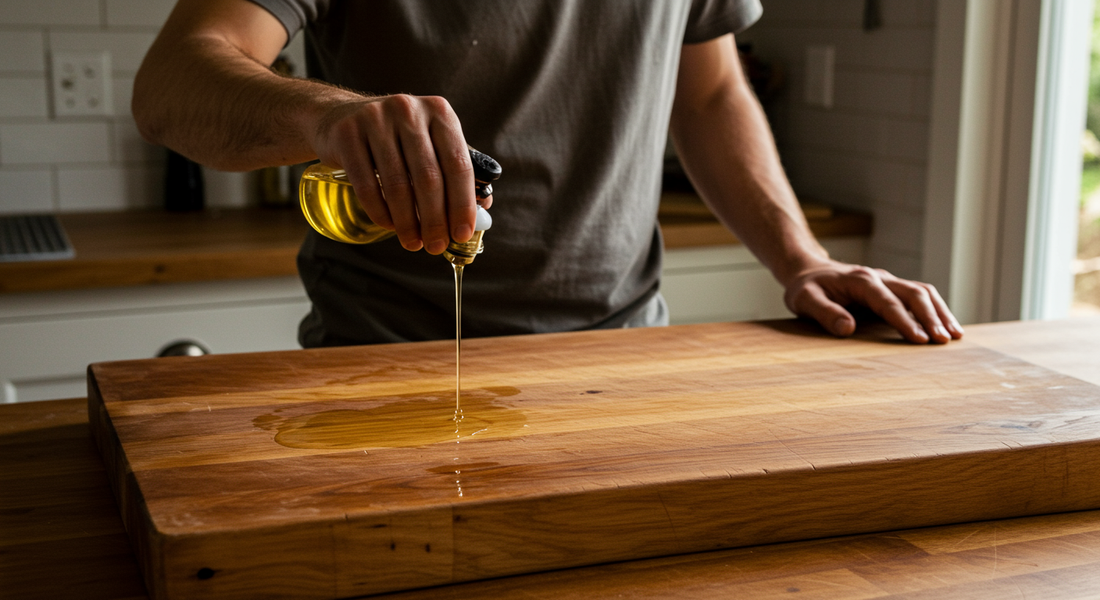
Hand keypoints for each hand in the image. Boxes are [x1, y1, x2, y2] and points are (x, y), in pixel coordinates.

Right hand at [312, 94, 486, 253]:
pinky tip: (389, 226)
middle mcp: (409, 110)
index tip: (462, 234)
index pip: (458, 164)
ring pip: (397, 184)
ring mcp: (375, 119)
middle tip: (436, 246)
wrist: (341, 117)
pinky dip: (380, 212)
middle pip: (429, 177)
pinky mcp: (347, 134)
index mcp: (439, 112)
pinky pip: (367, 184)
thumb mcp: (430, 143)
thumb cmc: (396, 138)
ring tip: (413, 242)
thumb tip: (482, 206)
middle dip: (435, 219)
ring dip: (407, 222)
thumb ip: (454, 170)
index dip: (462, 204)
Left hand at [783, 262, 963, 343]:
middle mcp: (880, 277)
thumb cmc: (806, 289)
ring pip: (922, 292)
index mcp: (860, 280)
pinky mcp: (892, 288)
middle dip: (931, 317)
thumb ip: (824, 313)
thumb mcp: (805, 300)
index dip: (905, 321)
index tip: (920, 340)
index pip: (888, 302)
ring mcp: (888, 281)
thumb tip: (848, 329)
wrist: (808, 271)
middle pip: (914, 293)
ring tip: (955, 336)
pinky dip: (936, 309)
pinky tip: (946, 327)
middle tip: (944, 341)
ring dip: (940, 312)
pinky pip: (920, 295)